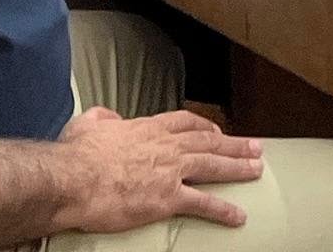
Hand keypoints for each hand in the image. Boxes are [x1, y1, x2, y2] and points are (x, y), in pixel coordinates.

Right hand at [55, 106, 262, 231]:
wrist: (75, 179)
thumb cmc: (77, 155)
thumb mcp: (87, 123)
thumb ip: (103, 117)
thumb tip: (110, 117)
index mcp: (147, 129)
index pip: (184, 122)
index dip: (204, 126)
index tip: (216, 129)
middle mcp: (166, 147)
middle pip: (208, 142)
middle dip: (234, 144)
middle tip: (255, 146)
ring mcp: (171, 172)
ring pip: (213, 166)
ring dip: (238, 168)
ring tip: (257, 169)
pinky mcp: (168, 199)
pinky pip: (203, 204)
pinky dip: (223, 210)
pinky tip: (238, 215)